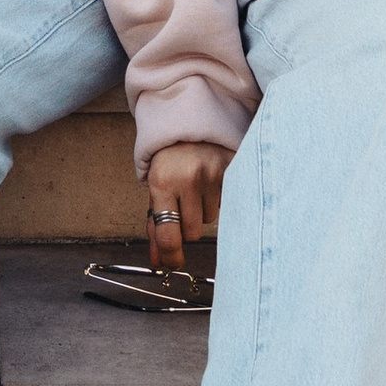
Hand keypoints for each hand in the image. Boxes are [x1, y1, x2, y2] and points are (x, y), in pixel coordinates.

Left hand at [141, 138, 230, 272]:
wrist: (187, 122)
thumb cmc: (168, 159)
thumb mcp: (155, 189)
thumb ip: (155, 225)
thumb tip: (158, 260)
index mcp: (162, 183)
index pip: (168, 235)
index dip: (171, 256)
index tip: (172, 264)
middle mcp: (188, 178)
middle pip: (192, 232)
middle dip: (186, 227)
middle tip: (182, 207)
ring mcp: (212, 173)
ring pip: (210, 219)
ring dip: (203, 211)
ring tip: (196, 188)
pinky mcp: (231, 168)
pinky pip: (226, 203)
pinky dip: (217, 198)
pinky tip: (209, 182)